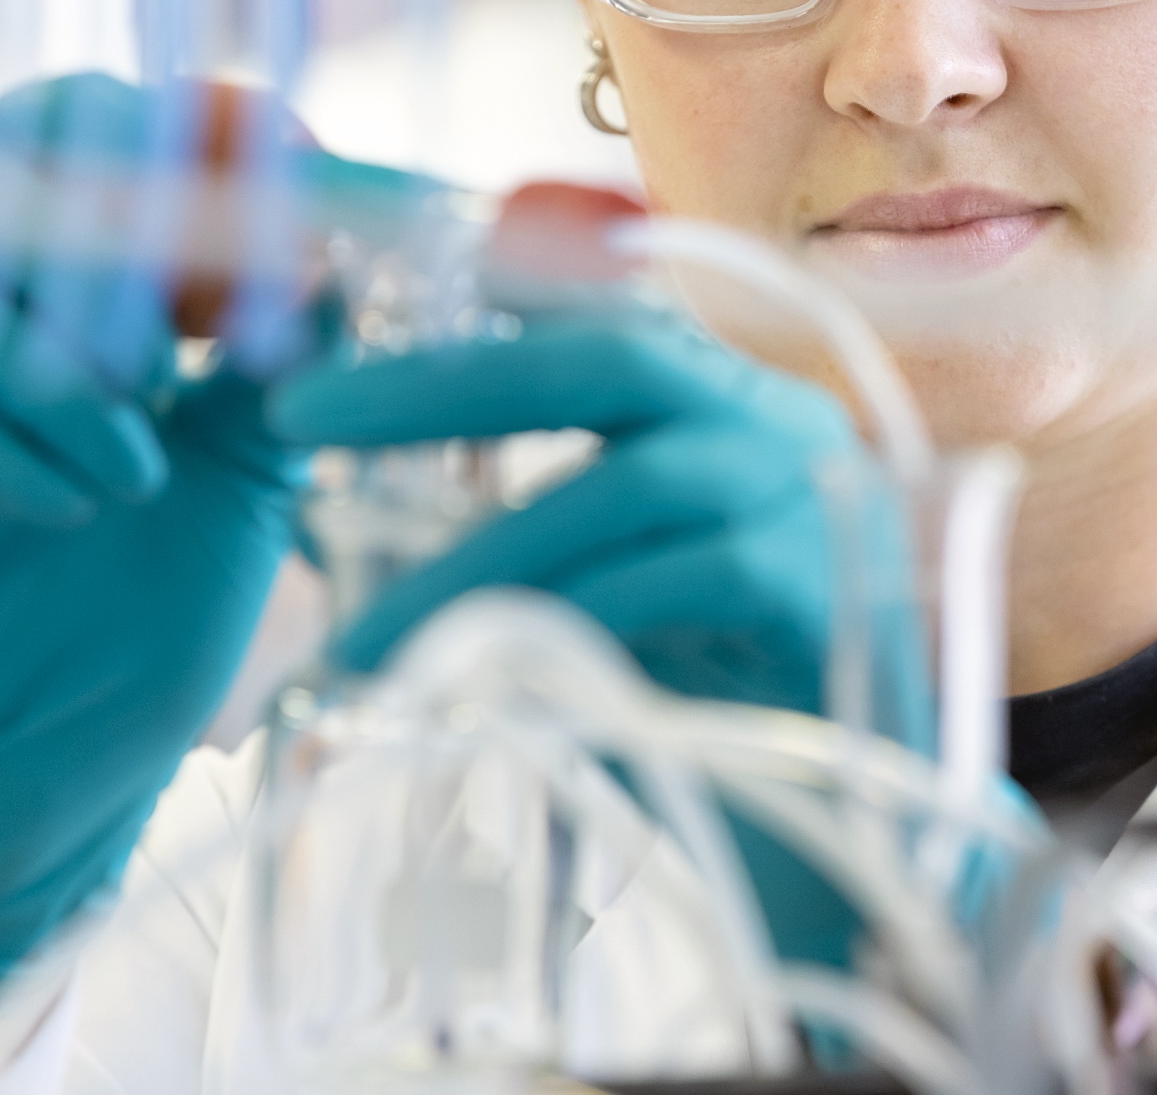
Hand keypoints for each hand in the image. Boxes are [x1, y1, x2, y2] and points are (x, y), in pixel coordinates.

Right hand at [0, 73, 386, 1013]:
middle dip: (102, 225)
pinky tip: (77, 503)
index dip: (176, 126)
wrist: (56, 782)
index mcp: (60, 297)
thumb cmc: (146, 622)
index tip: (278, 149)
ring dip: (59, 362)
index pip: (87, 144)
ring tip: (139, 459)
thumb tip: (350, 250)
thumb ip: (290, 365)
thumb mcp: (248, 478)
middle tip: (186, 326)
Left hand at [268, 311, 930, 964]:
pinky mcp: (829, 592)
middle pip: (618, 358)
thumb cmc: (716, 716)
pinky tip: (487, 672)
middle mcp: (789, 428)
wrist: (852, 844)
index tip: (361, 325)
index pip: (606, 322)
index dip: (480, 311)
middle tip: (305, 419)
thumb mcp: (605, 602)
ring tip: (364, 636)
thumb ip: (513, 538)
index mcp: (737, 408)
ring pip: (630, 484)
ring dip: (478, 557)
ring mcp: (821, 503)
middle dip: (451, 383)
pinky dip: (570, 617)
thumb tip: (323, 512)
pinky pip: (674, 581)